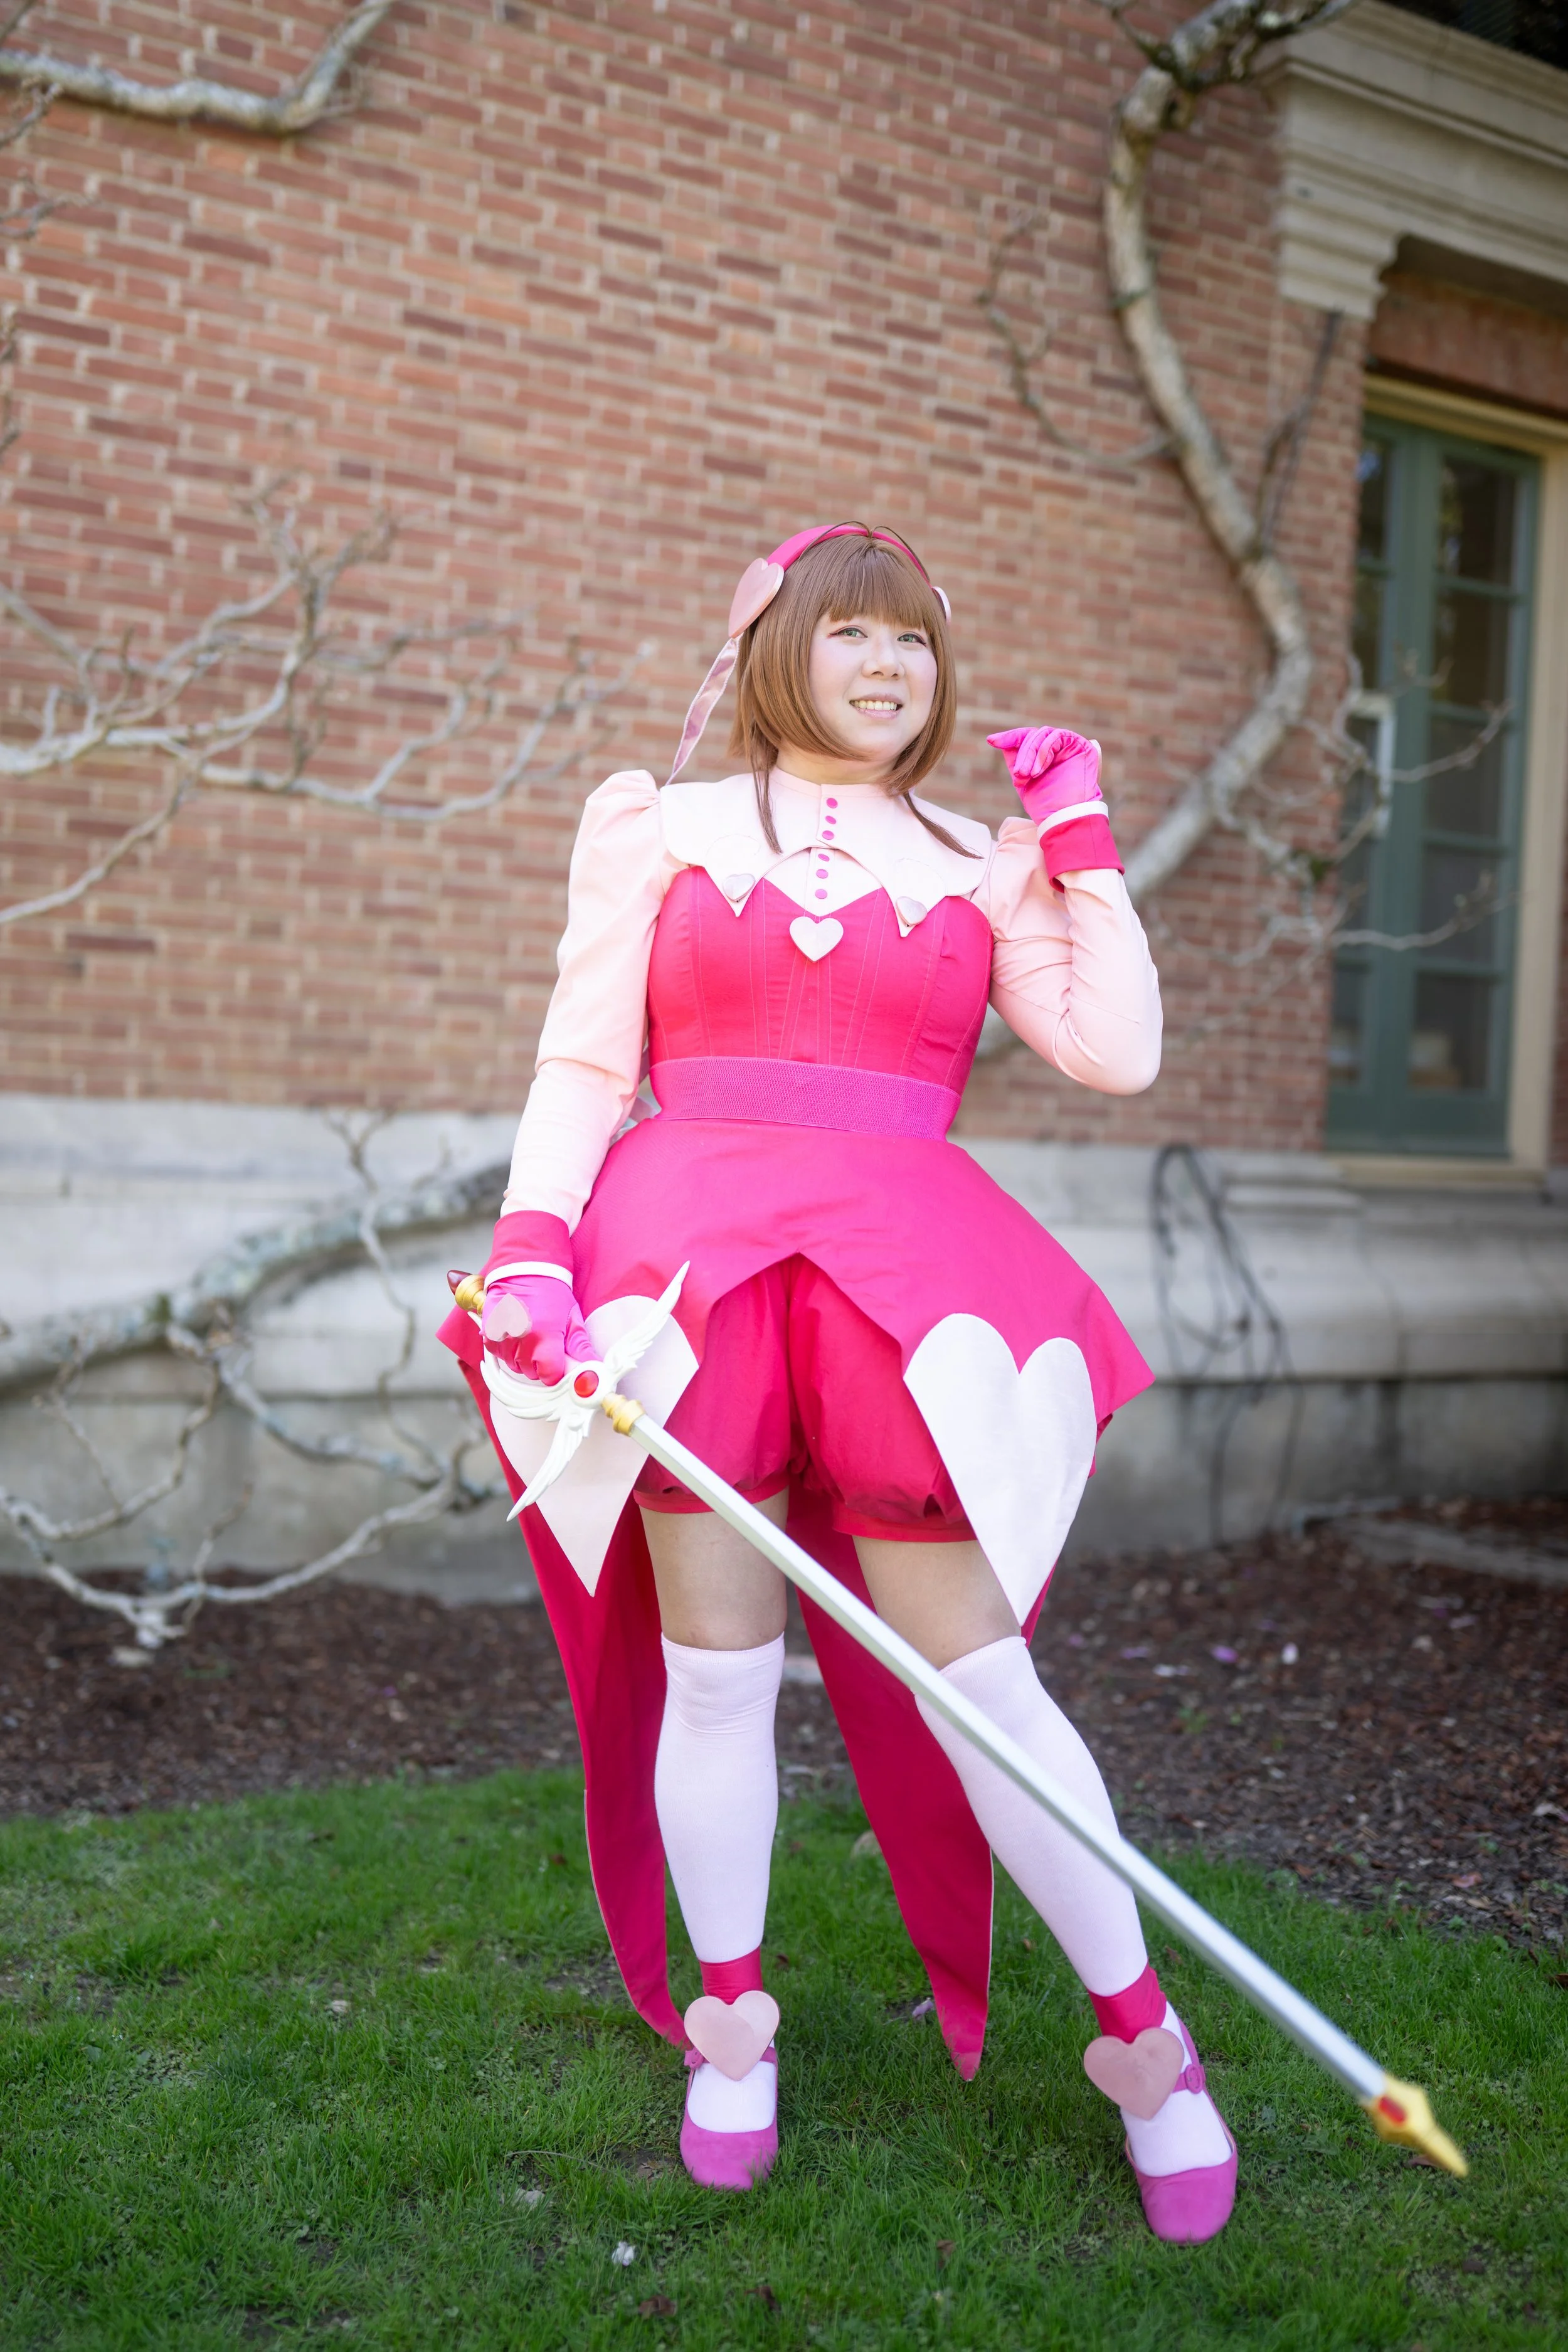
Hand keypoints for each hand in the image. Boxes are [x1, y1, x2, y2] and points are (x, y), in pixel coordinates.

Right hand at [481, 1272, 595, 1384]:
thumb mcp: (572, 1317)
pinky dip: (508, 1348)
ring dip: (523, 1356)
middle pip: (532, 1373)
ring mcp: (502, 1338)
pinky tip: (516, 1331)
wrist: (524, 1267)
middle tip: (546, 1340)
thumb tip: (593, 1371)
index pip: (550, 1377)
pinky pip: (500, 1355)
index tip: (559, 1361)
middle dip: (540, 1363)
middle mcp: (520, 1341)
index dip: (556, 1371)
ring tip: (531, 1332)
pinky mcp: (489, 1334)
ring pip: (515, 1365)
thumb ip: (581, 1348)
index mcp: (544, 1339)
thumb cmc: (550, 1290)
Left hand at [987, 726, 1102, 824]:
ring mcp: (1072, 746)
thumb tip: (1001, 741)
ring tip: (1026, 775)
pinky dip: (1043, 751)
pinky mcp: (1083, 746)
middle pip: (1035, 736)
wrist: (1062, 819)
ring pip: (1044, 735)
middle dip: (1023, 754)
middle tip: (1018, 775)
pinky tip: (1037, 770)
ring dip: (1031, 753)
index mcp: (1048, 755)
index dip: (1010, 737)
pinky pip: (1057, 737)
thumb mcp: (1023, 780)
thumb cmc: (1044, 806)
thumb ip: (1016, 760)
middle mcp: (1060, 748)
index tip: (991, 741)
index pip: (1028, 738)